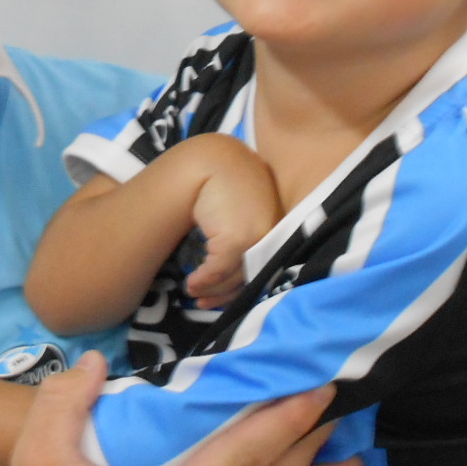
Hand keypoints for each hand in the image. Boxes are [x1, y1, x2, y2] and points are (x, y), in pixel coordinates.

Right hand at [185, 137, 280, 308]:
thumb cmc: (220, 178)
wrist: (208, 160)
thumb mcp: (237, 202)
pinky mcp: (238, 239)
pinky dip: (204, 280)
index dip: (244, 282)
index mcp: (275, 221)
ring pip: (236, 275)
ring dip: (212, 289)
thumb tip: (235, 261)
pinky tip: (191, 283)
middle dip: (227, 293)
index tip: (224, 295)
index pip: (264, 260)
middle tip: (205, 305)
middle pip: (252, 273)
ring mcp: (257, 236)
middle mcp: (271, 230)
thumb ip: (241, 225)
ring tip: (193, 293)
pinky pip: (220, 269)